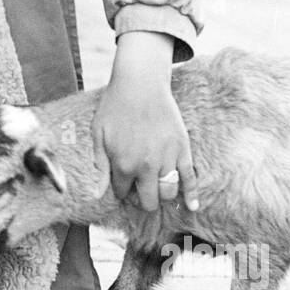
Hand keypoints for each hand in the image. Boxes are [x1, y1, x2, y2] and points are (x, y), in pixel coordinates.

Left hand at [92, 32, 199, 212]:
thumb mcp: (99, 135)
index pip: (123, 193)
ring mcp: (167, 158)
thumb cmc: (115, 106)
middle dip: (142, 199)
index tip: (122, 183)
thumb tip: (97, 195)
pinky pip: (190, 178)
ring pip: (168, 193)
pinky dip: (192, 195)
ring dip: (161, 196)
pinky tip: (192, 206)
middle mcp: (146, 166)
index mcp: (123, 164)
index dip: (121, 190)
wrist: (140, 83)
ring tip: (156, 188)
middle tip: (139, 190)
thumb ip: (100, 167)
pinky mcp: (182, 149)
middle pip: (148, 200)